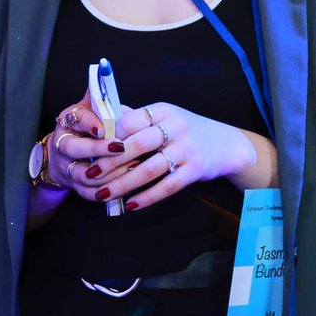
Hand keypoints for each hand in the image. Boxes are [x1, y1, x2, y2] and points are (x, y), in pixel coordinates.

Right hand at [44, 93, 129, 197]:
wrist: (68, 157)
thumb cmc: (88, 128)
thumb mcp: (91, 109)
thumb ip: (99, 96)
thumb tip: (104, 70)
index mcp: (68, 122)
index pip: (75, 119)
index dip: (89, 123)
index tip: (104, 127)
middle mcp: (63, 145)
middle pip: (75, 149)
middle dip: (98, 149)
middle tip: (120, 148)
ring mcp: (67, 167)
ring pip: (84, 173)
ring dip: (108, 171)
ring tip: (132, 165)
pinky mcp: (75, 186)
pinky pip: (90, 192)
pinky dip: (108, 189)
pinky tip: (127, 182)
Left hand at [59, 102, 258, 210]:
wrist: (227, 144)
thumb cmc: (188, 131)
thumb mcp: (166, 117)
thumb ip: (137, 119)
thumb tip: (100, 121)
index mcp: (163, 110)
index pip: (130, 121)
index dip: (107, 136)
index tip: (89, 150)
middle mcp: (176, 126)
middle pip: (137, 145)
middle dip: (109, 162)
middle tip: (90, 175)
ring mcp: (187, 148)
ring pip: (149, 169)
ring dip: (123, 184)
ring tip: (103, 195)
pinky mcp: (195, 169)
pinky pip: (167, 186)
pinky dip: (146, 197)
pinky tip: (130, 205)